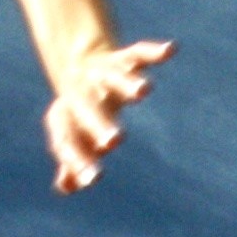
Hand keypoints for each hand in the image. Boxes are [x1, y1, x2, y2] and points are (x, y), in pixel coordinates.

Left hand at [43, 36, 176, 192]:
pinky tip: (170, 50)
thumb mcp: (73, 134)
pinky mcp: (122, 58)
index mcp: (66, 117)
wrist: (76, 62)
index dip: (78, 158)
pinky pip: (138, 53)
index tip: (93, 179)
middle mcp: (81, 92)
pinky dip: (153, 52)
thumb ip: (71, 160)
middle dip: (100, 124)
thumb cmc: (78, 111)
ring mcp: (102, 74)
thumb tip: (66, 186)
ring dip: (128, 84)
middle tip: (114, 142)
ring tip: (144, 91)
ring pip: (114, 78)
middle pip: (89, 109)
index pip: (67, 139)